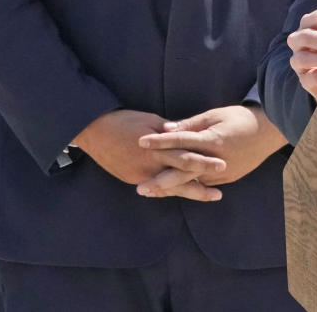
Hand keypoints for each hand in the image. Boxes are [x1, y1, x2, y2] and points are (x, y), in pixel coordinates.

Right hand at [72, 109, 224, 189]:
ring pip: (169, 188)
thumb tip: (186, 135)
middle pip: (180, 179)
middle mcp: (149, 166)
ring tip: (208, 196)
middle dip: (201, 186)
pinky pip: (156, 187)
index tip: (222, 164)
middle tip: (219, 194)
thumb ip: (169, 132)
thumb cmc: (124, 121)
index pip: (185, 157)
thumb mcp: (150, 121)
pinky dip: (170, 190)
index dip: (204, 162)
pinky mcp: (132, 179)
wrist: (94, 131)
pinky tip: (184, 193)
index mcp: (156, 149)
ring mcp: (140, 175)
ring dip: (189, 193)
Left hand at [137, 105, 286, 199]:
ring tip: (150, 193)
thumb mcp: (215, 115)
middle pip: (183, 172)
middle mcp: (216, 160)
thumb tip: (167, 129)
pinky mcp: (227, 178)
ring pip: (191, 183)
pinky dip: (186, 188)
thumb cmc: (240, 118)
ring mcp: (222, 173)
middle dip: (160, 180)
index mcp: (212, 140)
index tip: (140, 142)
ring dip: (170, 188)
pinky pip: (202, 185)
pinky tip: (170, 192)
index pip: (181, 141)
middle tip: (139, 188)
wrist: (269, 132)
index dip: (160, 141)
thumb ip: (191, 125)